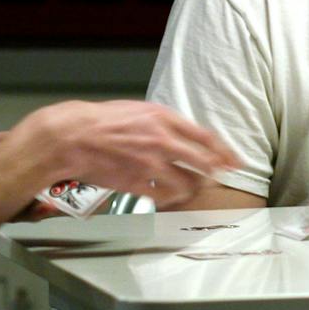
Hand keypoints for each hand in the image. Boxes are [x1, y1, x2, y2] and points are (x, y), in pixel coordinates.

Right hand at [8, 100, 238, 208]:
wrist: (73, 137)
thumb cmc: (103, 121)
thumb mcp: (140, 110)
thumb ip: (164, 123)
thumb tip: (184, 136)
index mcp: (164, 119)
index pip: (206, 137)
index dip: (224, 152)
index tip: (234, 161)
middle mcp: (162, 141)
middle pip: (203, 163)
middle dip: (214, 173)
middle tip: (217, 179)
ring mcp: (151, 164)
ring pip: (187, 184)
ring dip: (192, 189)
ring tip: (190, 189)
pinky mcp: (137, 183)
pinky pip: (164, 197)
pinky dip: (170, 199)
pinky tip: (169, 198)